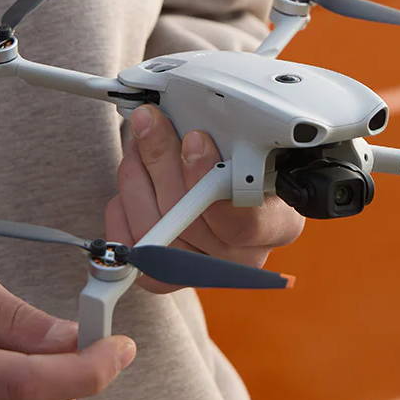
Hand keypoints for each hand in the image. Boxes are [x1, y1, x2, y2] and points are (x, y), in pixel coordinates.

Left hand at [104, 104, 304, 292]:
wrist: (222, 190)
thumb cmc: (242, 167)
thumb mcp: (252, 148)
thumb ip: (235, 141)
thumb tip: (195, 123)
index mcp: (277, 226)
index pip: (246, 219)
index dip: (211, 179)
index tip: (194, 139)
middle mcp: (243, 257)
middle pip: (191, 222)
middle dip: (163, 162)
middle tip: (150, 124)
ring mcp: (203, 270)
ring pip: (155, 232)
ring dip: (137, 178)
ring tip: (138, 145)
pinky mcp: (166, 276)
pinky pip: (133, 247)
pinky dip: (123, 209)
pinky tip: (132, 182)